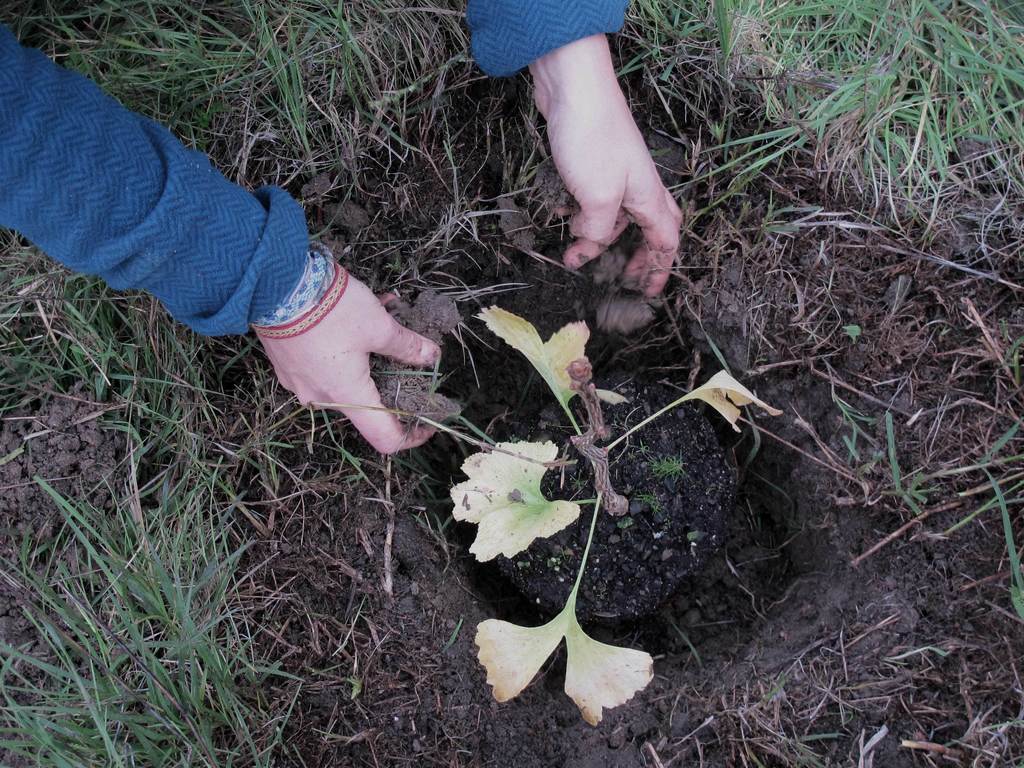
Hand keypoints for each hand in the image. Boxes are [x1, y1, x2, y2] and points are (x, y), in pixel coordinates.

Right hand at [258, 272, 440, 453]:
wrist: (276, 285)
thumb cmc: (331, 309)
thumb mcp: (379, 325)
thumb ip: (408, 346)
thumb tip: (431, 356)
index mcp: (347, 396)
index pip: (384, 439)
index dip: (411, 437)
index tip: (428, 423)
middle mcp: (321, 398)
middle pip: (366, 405)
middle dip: (392, 383)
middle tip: (409, 357)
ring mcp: (300, 383)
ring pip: (345, 381)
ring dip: (369, 358)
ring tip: (385, 320)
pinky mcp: (288, 364)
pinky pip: (324, 367)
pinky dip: (344, 350)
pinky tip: (355, 317)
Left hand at [530, 35, 681, 295]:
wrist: (574, 87)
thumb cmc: (593, 140)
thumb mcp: (597, 198)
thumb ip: (596, 231)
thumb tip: (585, 250)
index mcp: (648, 198)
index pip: (665, 242)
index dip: (659, 269)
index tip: (649, 292)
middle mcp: (639, 186)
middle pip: (650, 228)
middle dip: (640, 255)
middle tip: (623, 278)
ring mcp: (617, 172)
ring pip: (619, 215)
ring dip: (603, 238)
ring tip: (580, 256)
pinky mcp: (594, 161)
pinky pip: (597, 200)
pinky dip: (587, 217)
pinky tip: (568, 223)